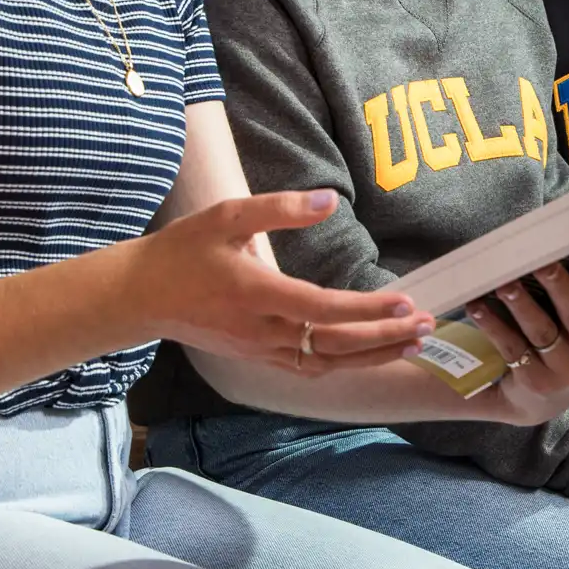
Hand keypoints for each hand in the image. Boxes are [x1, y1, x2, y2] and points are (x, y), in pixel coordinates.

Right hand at [137, 190, 432, 374]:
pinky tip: (372, 353)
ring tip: (413, 343)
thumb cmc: (184, 250)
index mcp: (256, 294)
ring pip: (327, 363)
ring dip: (373, 355)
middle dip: (385, 337)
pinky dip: (345, 364)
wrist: (141, 296)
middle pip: (335, 344)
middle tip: (427, 326)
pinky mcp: (258, 357)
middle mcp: (262, 330)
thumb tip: (329, 200)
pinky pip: (309, 368)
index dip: (368, 310)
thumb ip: (280, 208)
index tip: (406, 302)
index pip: (324, 309)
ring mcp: (260, 349)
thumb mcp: (227, 215)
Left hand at [464, 259, 568, 424]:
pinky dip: (493, 324)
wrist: (535, 403)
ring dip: (519, 303)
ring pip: (541, 330)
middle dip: (558, 284)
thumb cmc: (565, 349)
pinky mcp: (538, 383)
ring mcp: (567, 372)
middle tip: (540, 259)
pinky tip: (477, 306)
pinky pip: (513, 347)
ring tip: (501, 281)